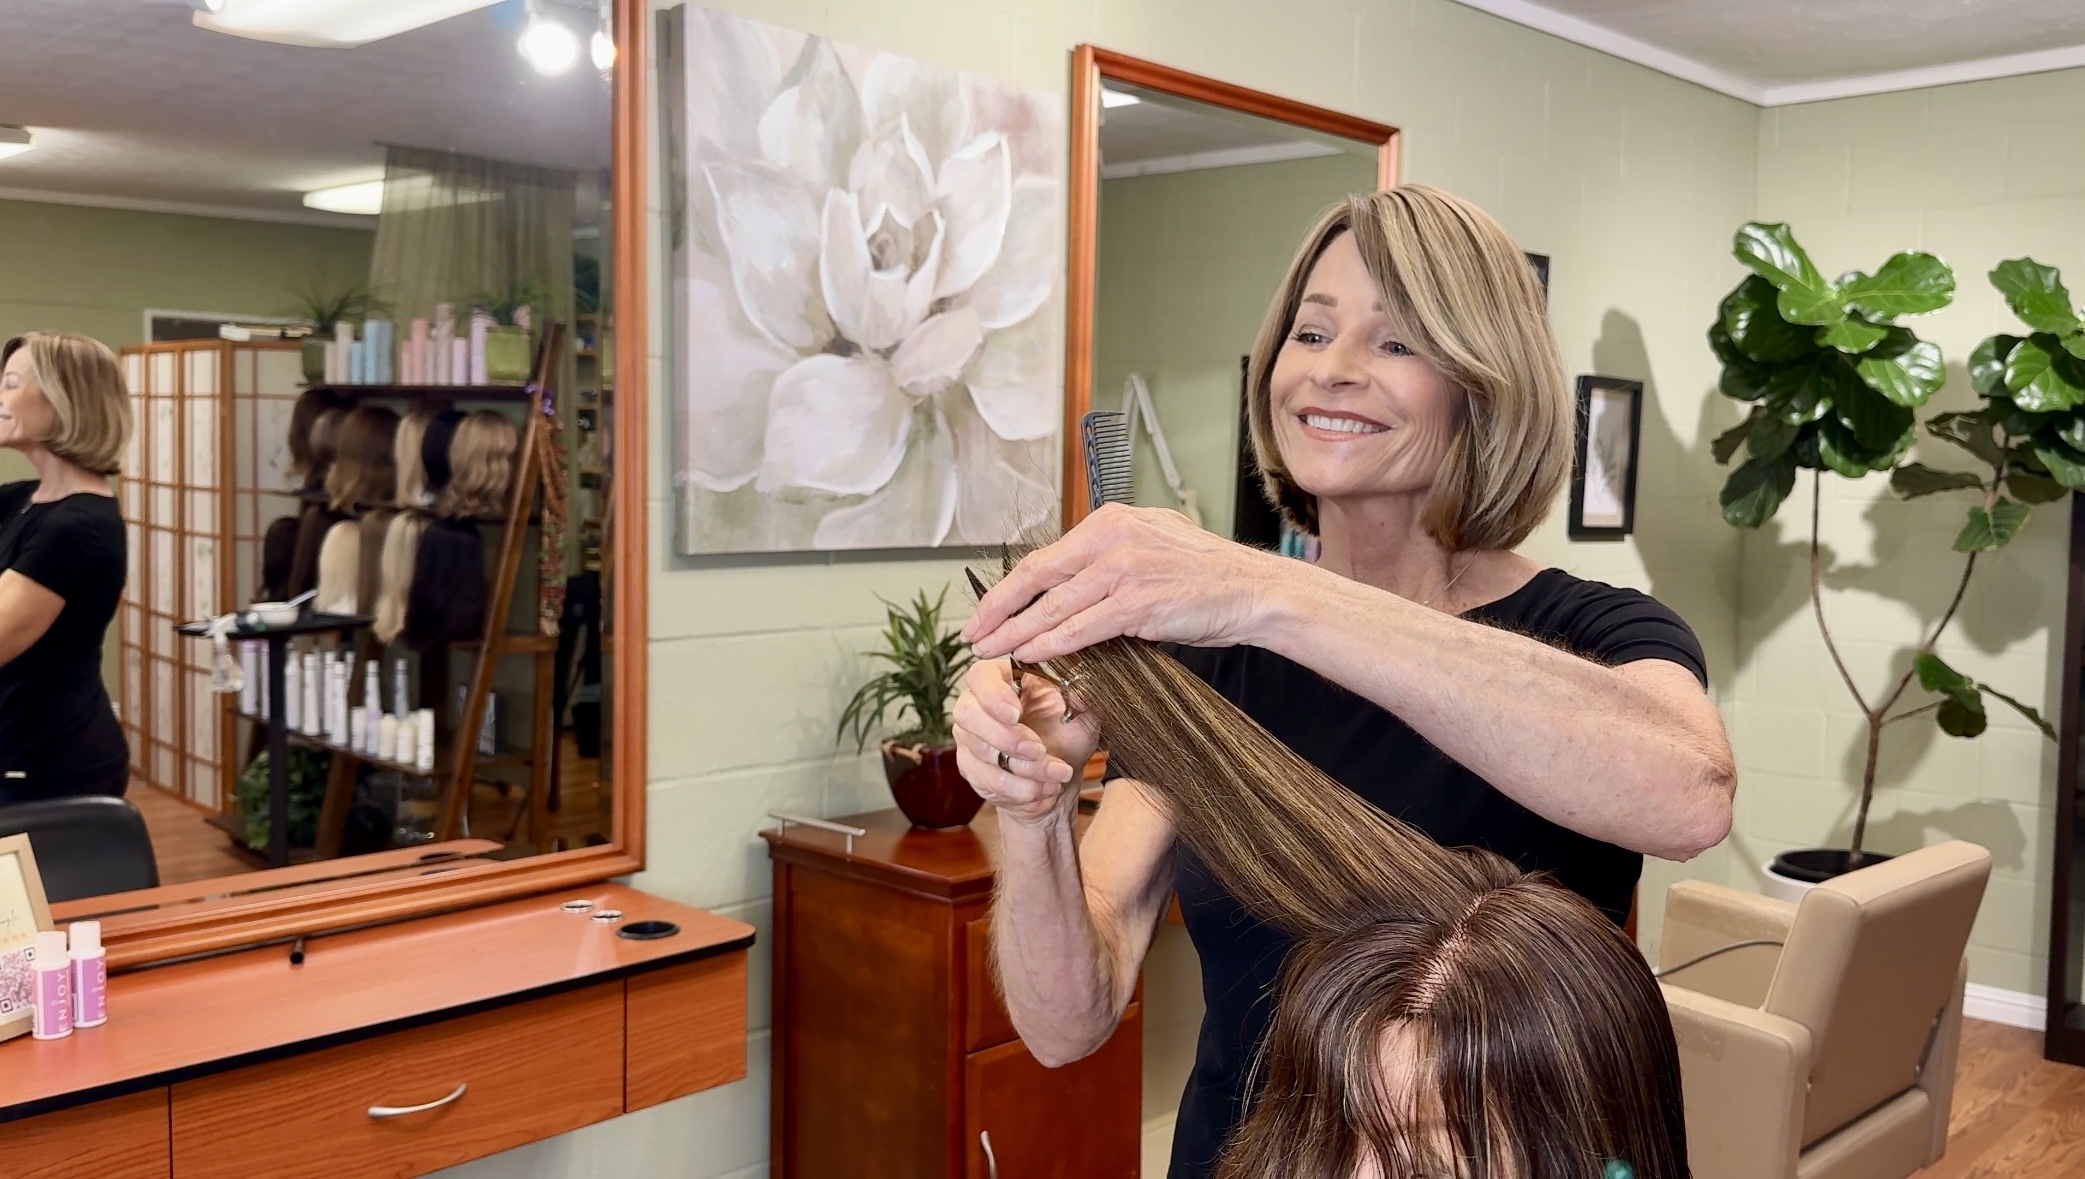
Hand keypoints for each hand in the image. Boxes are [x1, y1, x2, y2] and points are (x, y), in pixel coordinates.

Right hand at [952, 659, 1099, 825]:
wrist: (1059, 777)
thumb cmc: (1067, 735)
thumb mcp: (1082, 715)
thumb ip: (1080, 699)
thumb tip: (1079, 691)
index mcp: (1004, 678)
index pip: (980, 676)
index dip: (993, 695)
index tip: (1016, 714)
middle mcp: (978, 704)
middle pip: (968, 713)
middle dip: (1006, 737)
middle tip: (1038, 750)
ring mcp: (969, 737)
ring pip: (982, 751)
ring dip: (1023, 768)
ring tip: (1056, 774)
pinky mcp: (971, 767)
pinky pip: (987, 780)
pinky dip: (1020, 788)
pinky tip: (1044, 788)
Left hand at [962, 504, 1291, 662]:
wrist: (1252, 590)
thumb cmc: (1204, 575)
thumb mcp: (1150, 544)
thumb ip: (1109, 556)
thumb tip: (1070, 579)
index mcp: (1109, 522)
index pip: (1044, 559)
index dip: (1008, 589)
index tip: (984, 612)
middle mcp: (1111, 538)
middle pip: (1037, 579)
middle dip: (998, 611)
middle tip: (972, 636)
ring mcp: (1124, 569)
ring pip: (1054, 607)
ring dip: (1016, 634)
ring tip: (991, 653)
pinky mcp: (1138, 602)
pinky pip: (1082, 627)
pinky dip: (1051, 644)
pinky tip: (1030, 656)